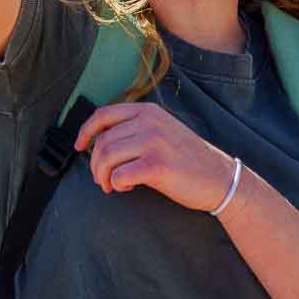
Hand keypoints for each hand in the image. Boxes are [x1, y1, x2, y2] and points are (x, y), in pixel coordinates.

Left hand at [73, 103, 234, 211]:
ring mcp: (154, 142)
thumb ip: (135, 129)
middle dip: (95, 164)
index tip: (79, 147)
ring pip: (107, 158)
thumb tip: (98, 142)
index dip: (85, 131)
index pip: (103, 115)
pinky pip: (120, 175)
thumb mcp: (162, 130)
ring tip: (111, 186)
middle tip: (102, 180)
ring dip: (103, 177)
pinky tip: (127, 187)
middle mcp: (150, 122)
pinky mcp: (157, 166)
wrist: (219, 178)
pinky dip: (117, 184)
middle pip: (102, 141)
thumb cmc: (187, 159)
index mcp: (148, 111)